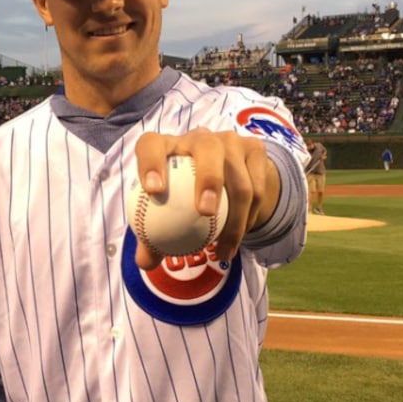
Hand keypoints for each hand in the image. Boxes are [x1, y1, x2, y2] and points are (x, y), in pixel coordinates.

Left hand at [132, 128, 279, 268]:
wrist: (226, 176)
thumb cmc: (181, 197)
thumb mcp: (165, 213)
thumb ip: (152, 238)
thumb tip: (145, 263)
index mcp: (166, 146)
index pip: (151, 146)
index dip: (150, 162)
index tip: (153, 191)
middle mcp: (198, 138)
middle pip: (207, 149)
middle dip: (209, 178)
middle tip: (204, 213)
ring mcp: (230, 141)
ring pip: (239, 179)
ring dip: (235, 219)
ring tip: (222, 249)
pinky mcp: (255, 150)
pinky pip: (257, 189)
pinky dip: (249, 218)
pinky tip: (237, 241)